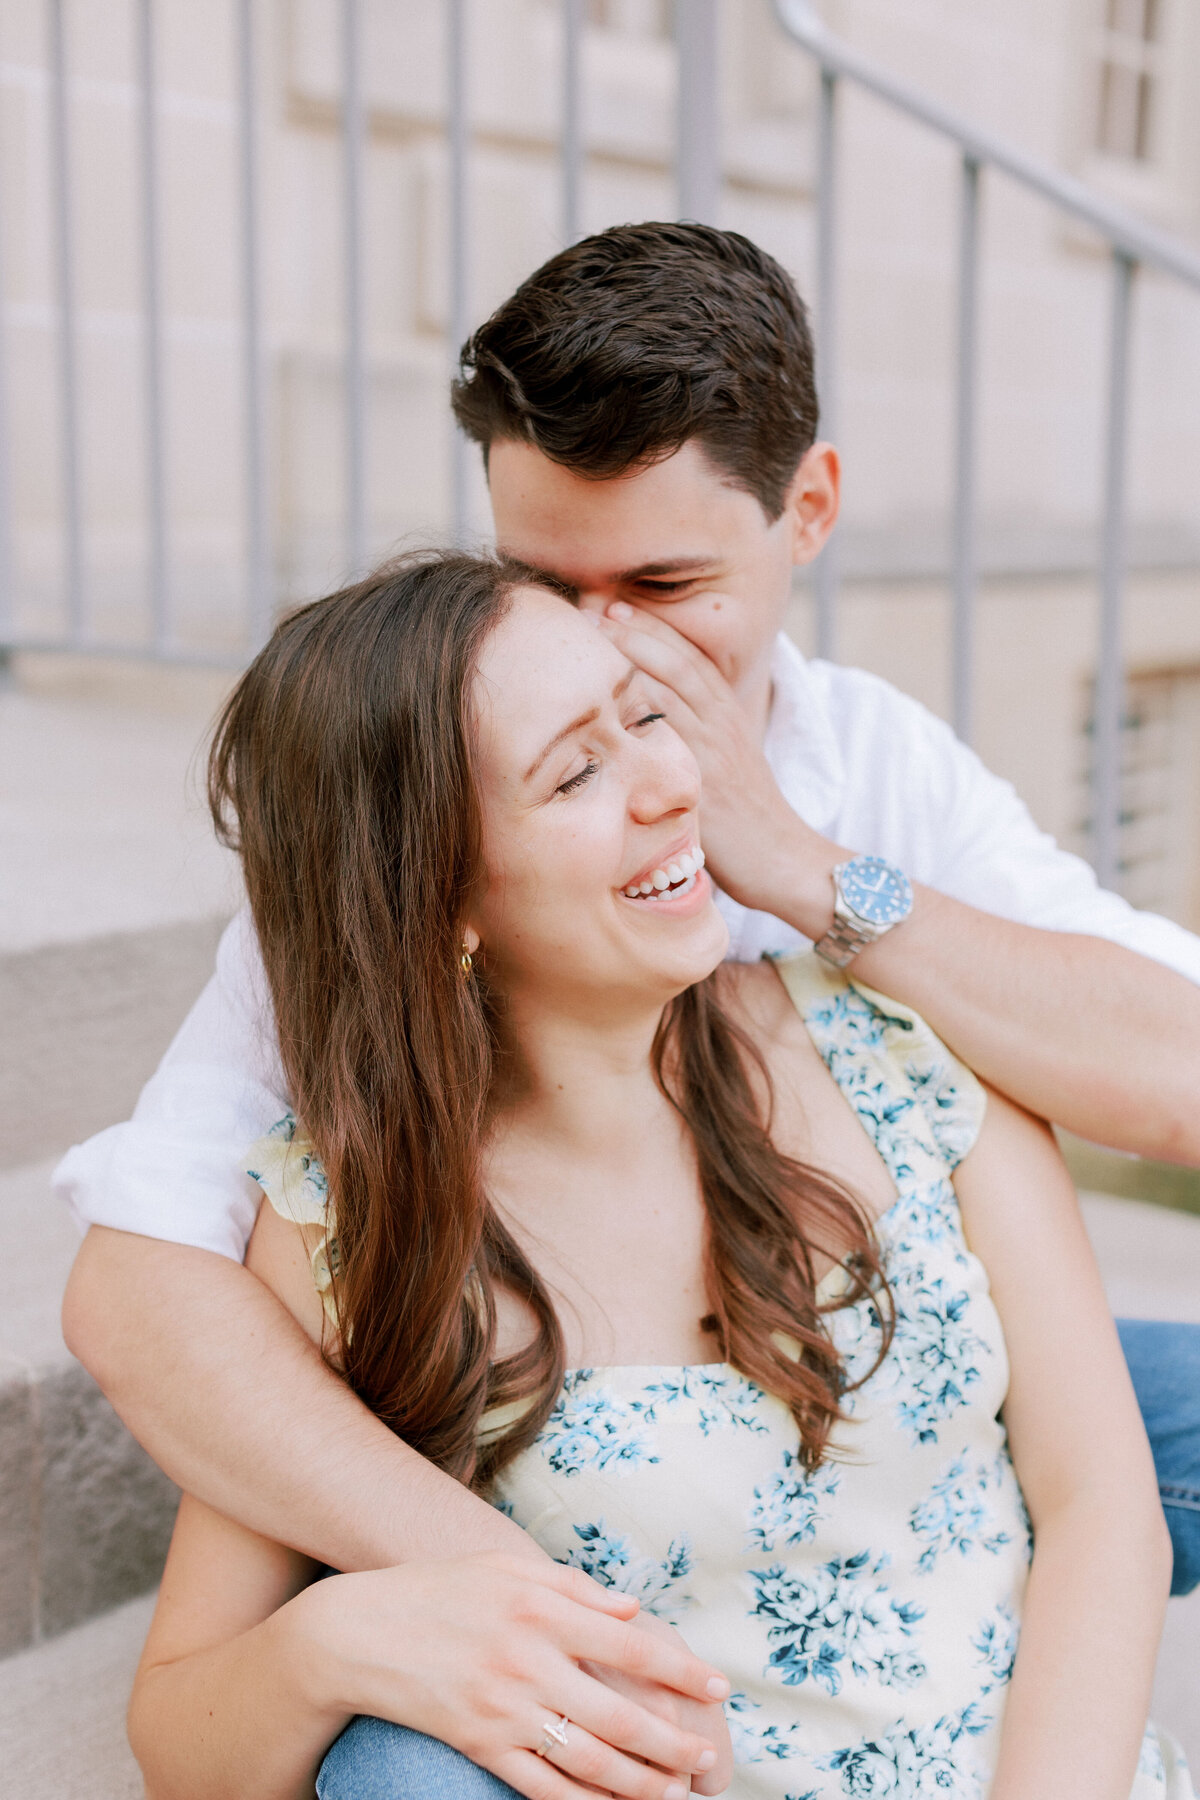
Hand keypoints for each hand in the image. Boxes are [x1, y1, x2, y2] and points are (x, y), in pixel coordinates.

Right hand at [294, 1552, 730, 1799]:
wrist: (360, 1634)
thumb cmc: (441, 1590)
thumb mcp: (505, 1567)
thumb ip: (573, 1586)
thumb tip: (634, 1610)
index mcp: (538, 1606)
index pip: (628, 1644)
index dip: (679, 1671)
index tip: (718, 1687)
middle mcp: (526, 1659)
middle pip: (617, 1713)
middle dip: (672, 1740)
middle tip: (707, 1756)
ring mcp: (503, 1709)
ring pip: (588, 1758)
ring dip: (640, 1781)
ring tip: (676, 1790)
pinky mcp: (480, 1746)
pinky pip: (543, 1786)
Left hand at [598, 603, 839, 932]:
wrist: (783, 860)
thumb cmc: (749, 820)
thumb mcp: (727, 767)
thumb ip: (697, 738)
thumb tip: (653, 721)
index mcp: (729, 717)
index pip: (690, 658)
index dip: (653, 628)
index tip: (615, 605)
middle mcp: (723, 725)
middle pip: (678, 661)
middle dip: (635, 628)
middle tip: (592, 603)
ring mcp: (713, 750)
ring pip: (675, 686)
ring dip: (633, 652)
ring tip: (595, 627)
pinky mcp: (703, 781)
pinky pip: (672, 734)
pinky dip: (643, 705)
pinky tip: (612, 688)